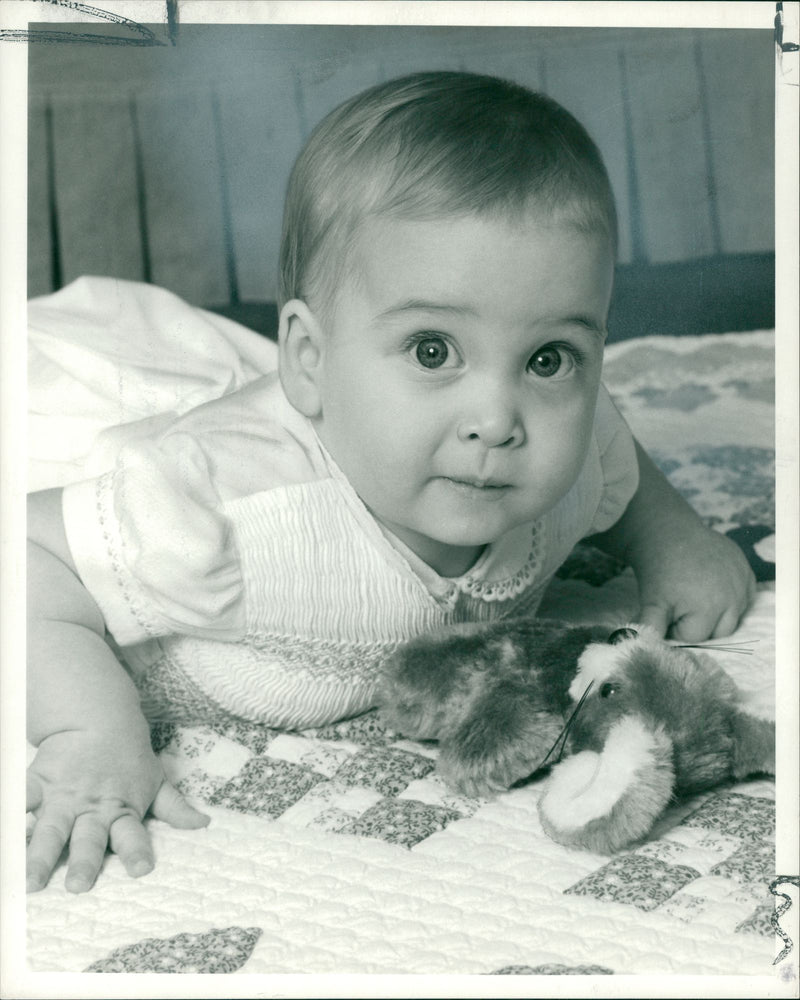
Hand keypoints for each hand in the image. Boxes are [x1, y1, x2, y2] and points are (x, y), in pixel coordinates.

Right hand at [26, 727, 208, 893]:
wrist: (98, 717)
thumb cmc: (129, 758)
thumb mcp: (156, 781)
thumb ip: (175, 808)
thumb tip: (204, 825)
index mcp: (122, 809)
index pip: (132, 835)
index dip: (137, 851)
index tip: (141, 870)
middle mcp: (92, 808)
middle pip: (88, 839)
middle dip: (84, 861)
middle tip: (79, 885)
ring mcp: (63, 797)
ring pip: (50, 830)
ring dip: (39, 855)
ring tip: (30, 882)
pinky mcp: (38, 783)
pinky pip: (20, 798)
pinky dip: (10, 812)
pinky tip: (6, 830)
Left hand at [634, 521, 755, 641]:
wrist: (668, 533)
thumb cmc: (658, 571)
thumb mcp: (651, 601)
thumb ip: (650, 626)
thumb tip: (640, 644)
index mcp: (709, 608)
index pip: (695, 638)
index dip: (677, 627)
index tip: (666, 611)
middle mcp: (732, 598)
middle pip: (718, 632)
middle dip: (698, 622)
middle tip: (679, 602)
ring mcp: (742, 583)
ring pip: (733, 618)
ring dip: (716, 612)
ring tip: (694, 594)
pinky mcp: (746, 571)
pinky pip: (745, 598)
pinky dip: (732, 598)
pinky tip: (712, 588)